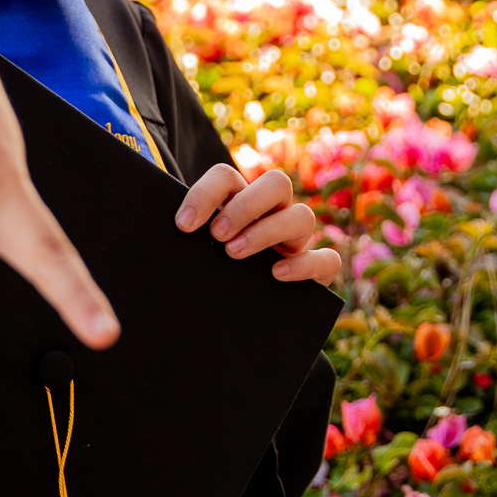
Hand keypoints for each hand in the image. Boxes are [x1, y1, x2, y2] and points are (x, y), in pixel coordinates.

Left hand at [175, 162, 341, 287]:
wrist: (240, 319)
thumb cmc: (211, 273)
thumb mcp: (197, 253)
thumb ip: (187, 241)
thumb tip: (170, 233)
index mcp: (239, 200)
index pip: (227, 177)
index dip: (206, 194)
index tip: (184, 224)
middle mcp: (273, 213)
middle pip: (276, 183)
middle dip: (245, 205)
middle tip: (217, 234)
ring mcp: (297, 240)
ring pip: (302, 216)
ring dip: (268, 231)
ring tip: (234, 253)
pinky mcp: (316, 270)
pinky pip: (326, 259)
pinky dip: (304, 264)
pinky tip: (276, 274)